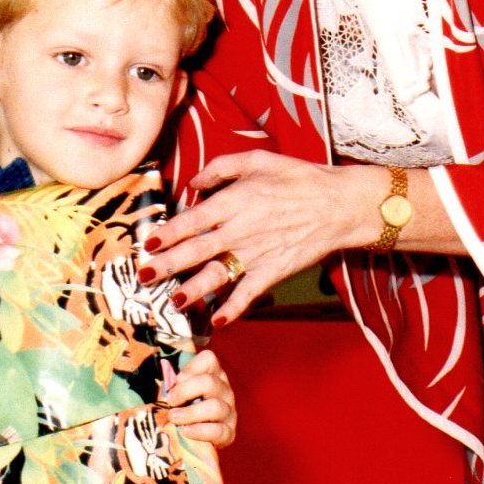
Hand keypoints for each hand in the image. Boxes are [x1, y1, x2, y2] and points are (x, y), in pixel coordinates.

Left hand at [139, 151, 383, 324]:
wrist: (339, 204)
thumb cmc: (298, 178)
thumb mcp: (257, 160)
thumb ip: (221, 168)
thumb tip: (193, 184)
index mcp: (234, 201)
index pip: (192, 221)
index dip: (168, 233)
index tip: (149, 243)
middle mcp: (241, 230)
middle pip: (197, 251)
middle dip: (167, 265)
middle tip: (144, 275)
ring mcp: (257, 254)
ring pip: (218, 276)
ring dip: (193, 290)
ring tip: (172, 301)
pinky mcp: (274, 271)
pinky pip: (249, 293)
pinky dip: (234, 309)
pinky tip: (217, 323)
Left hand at [164, 349, 236, 447]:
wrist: (192, 441)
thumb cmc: (182, 411)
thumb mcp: (175, 394)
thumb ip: (170, 385)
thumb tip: (165, 377)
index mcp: (213, 375)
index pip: (208, 359)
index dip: (189, 368)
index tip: (173, 383)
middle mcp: (224, 390)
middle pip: (209, 382)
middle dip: (185, 391)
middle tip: (169, 402)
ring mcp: (229, 412)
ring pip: (215, 407)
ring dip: (190, 413)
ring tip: (174, 418)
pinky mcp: (229, 433)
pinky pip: (218, 431)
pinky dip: (200, 431)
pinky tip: (186, 432)